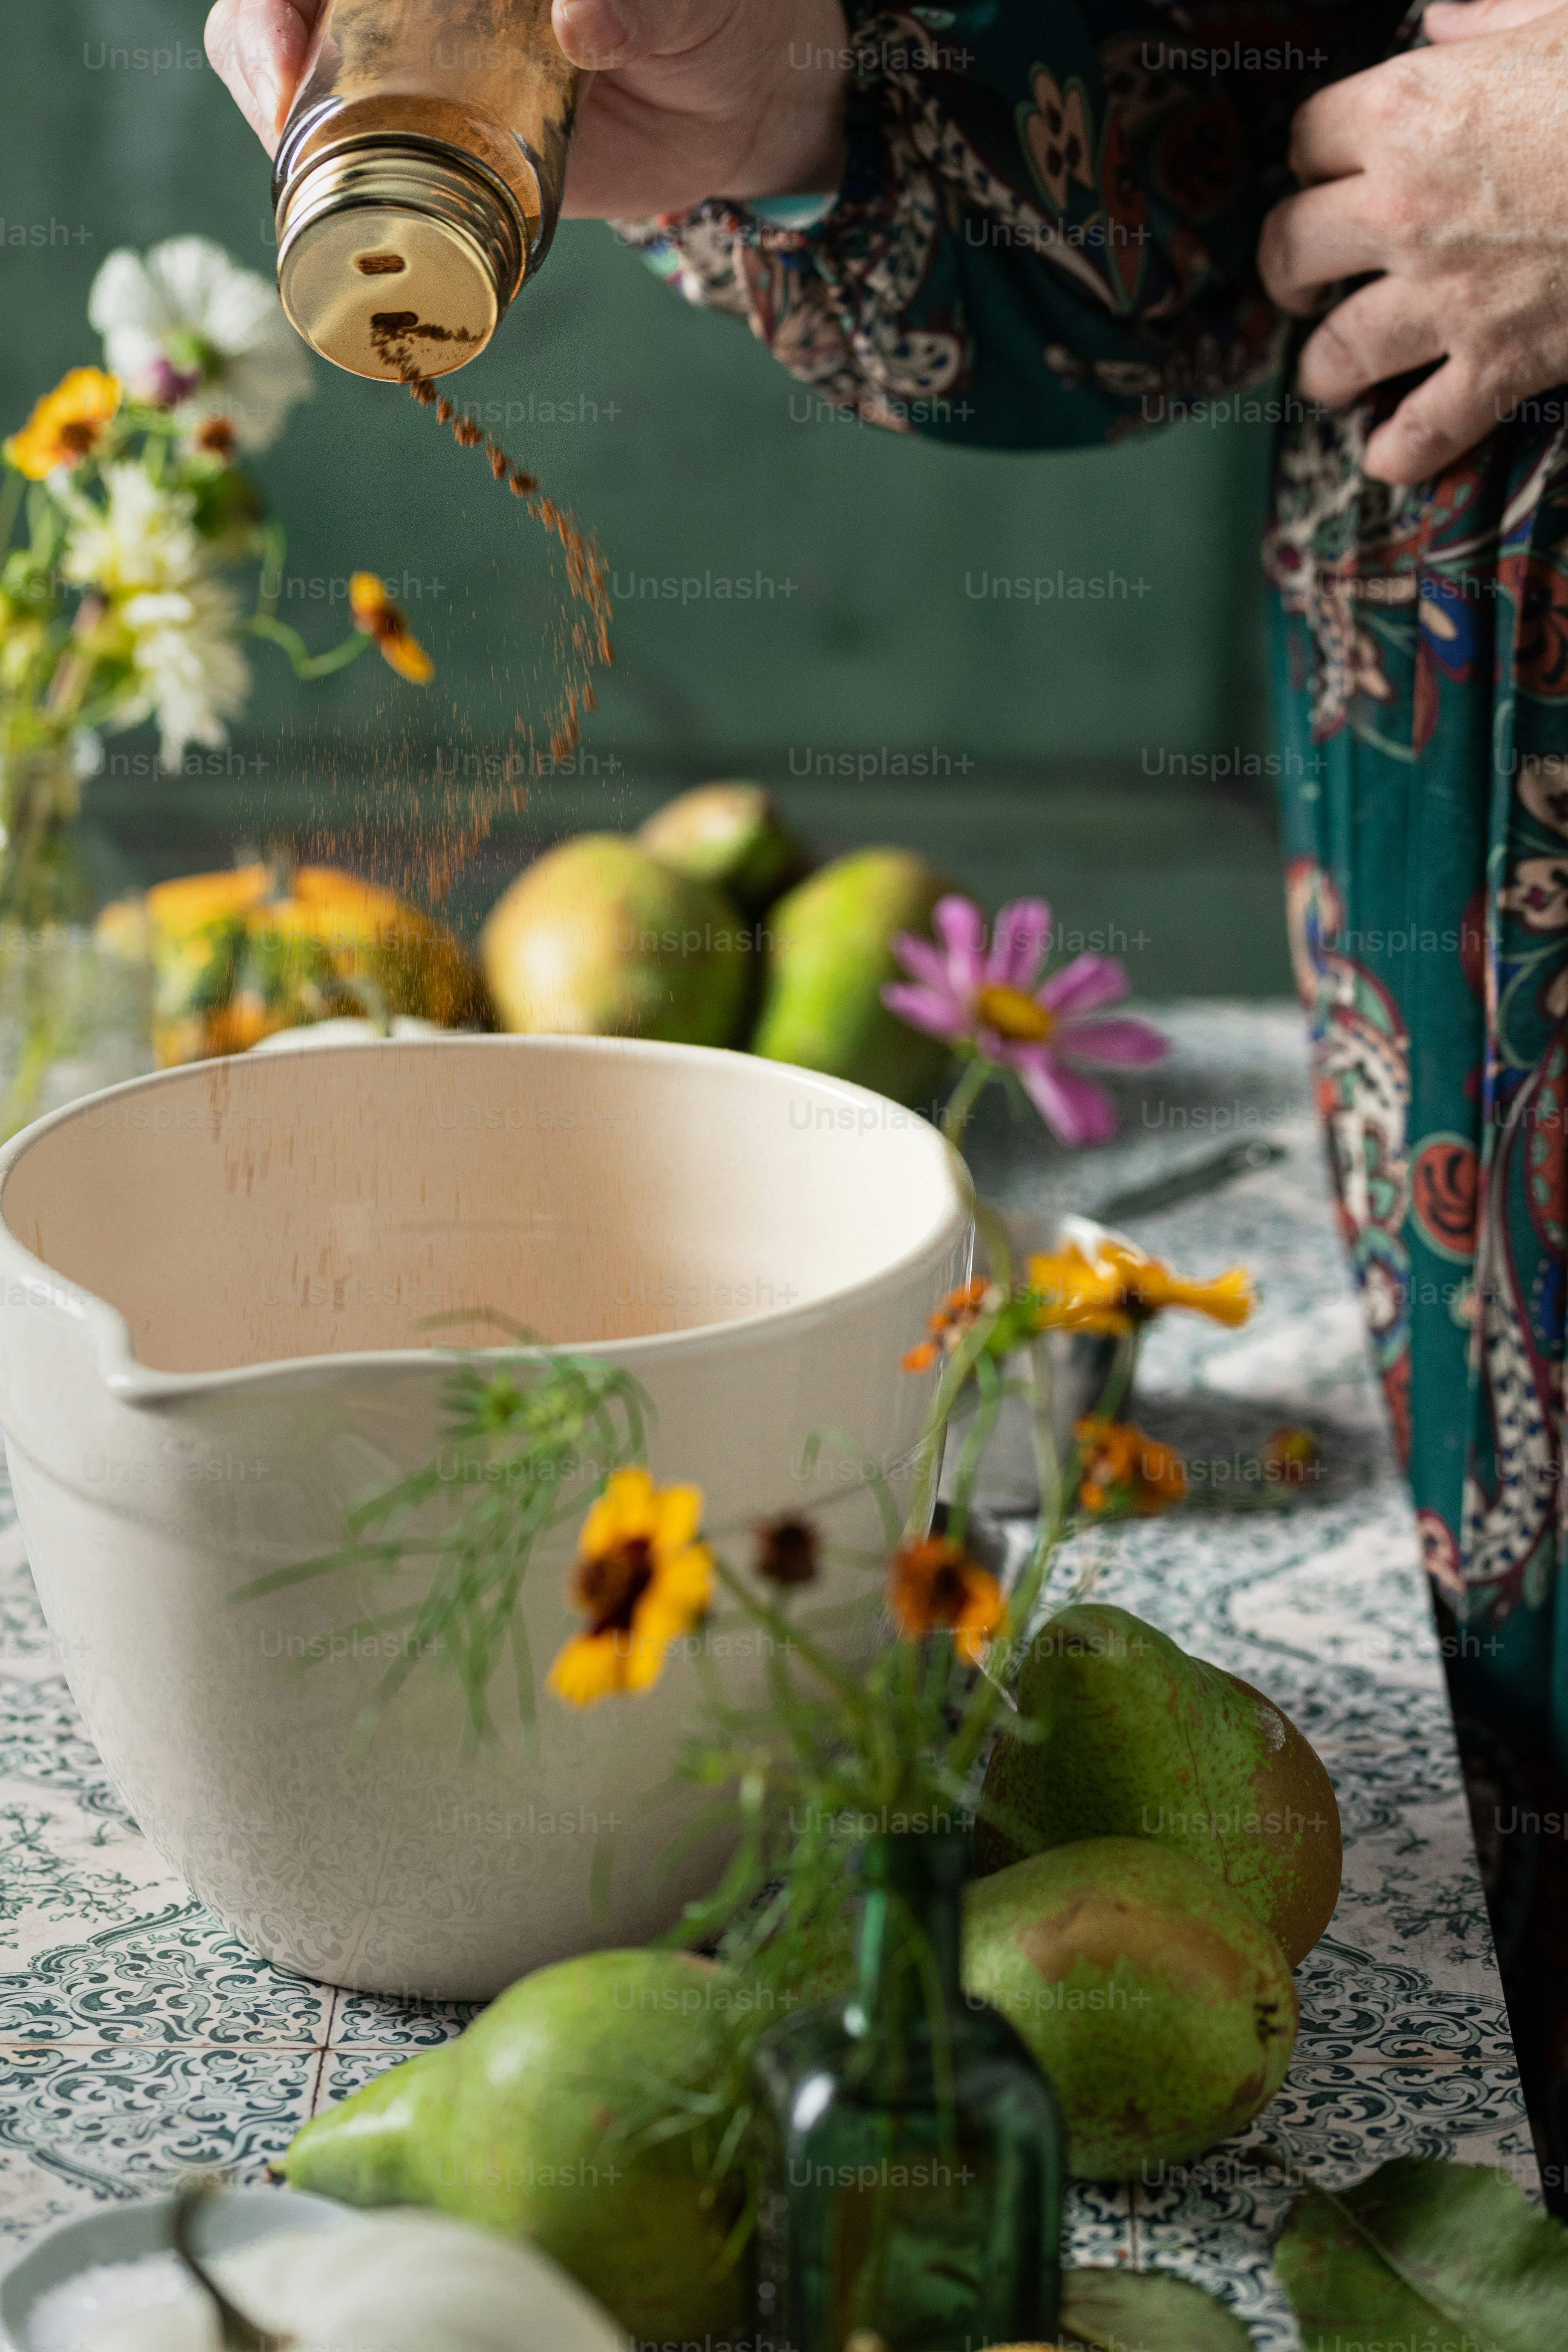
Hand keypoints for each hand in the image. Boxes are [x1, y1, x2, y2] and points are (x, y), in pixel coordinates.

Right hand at [203, 0, 849, 218]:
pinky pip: (357, 164)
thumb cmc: (715, 13)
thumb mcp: (687, 1)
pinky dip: (331, 198)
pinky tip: (340, 230)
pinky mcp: (438, 141)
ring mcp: (417, 60)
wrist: (740, 99)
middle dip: (264, 48)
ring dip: (285, 130)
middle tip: (286, 104)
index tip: (293, 37)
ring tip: (309, 185)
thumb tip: (582, 16)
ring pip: (302, 80)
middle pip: (291, 8)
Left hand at [1257, 0, 1567, 483]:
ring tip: (1333, 376)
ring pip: (1336, 355)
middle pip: (1292, 251)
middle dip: (1290, 271)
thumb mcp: (1567, 14)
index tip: (1327, 172)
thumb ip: (1494, 19)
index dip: (1313, 156)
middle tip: (1306, 284)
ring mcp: (1446, 298)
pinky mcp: (1499, 365)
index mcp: (1410, 111)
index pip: (1308, 139)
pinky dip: (1399, 454)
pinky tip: (1386, 457)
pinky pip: (1422, 433)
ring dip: (1325, 371)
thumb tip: (1444, 22)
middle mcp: (1404, 211)